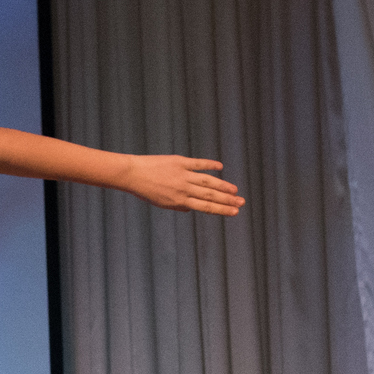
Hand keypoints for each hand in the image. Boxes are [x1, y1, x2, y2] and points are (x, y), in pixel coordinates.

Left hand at [116, 155, 242, 216]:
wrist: (131, 174)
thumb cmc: (145, 190)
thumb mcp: (162, 203)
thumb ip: (178, 206)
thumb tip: (192, 209)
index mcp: (180, 201)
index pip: (206, 207)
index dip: (222, 210)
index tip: (235, 212)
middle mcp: (183, 189)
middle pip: (210, 195)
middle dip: (228, 200)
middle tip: (242, 202)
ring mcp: (182, 175)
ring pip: (207, 181)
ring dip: (223, 185)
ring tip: (235, 189)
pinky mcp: (179, 161)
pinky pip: (198, 163)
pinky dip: (209, 165)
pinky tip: (220, 166)